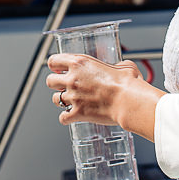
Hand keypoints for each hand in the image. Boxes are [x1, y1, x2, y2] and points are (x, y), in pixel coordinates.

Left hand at [46, 54, 162, 138]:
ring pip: (55, 99)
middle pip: (50, 81)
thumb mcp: (123, 66)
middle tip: (64, 86)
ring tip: (71, 102)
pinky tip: (73, 117)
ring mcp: (73, 97)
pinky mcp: (77, 113)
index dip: (55, 65)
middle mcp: (72, 79)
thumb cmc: (127, 83)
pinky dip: (67, 118)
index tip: (57, 68)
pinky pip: (63, 117)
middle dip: (56, 84)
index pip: (54, 61)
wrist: (128, 101)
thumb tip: (120, 68)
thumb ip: (117, 66)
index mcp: (80, 63)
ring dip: (62, 100)